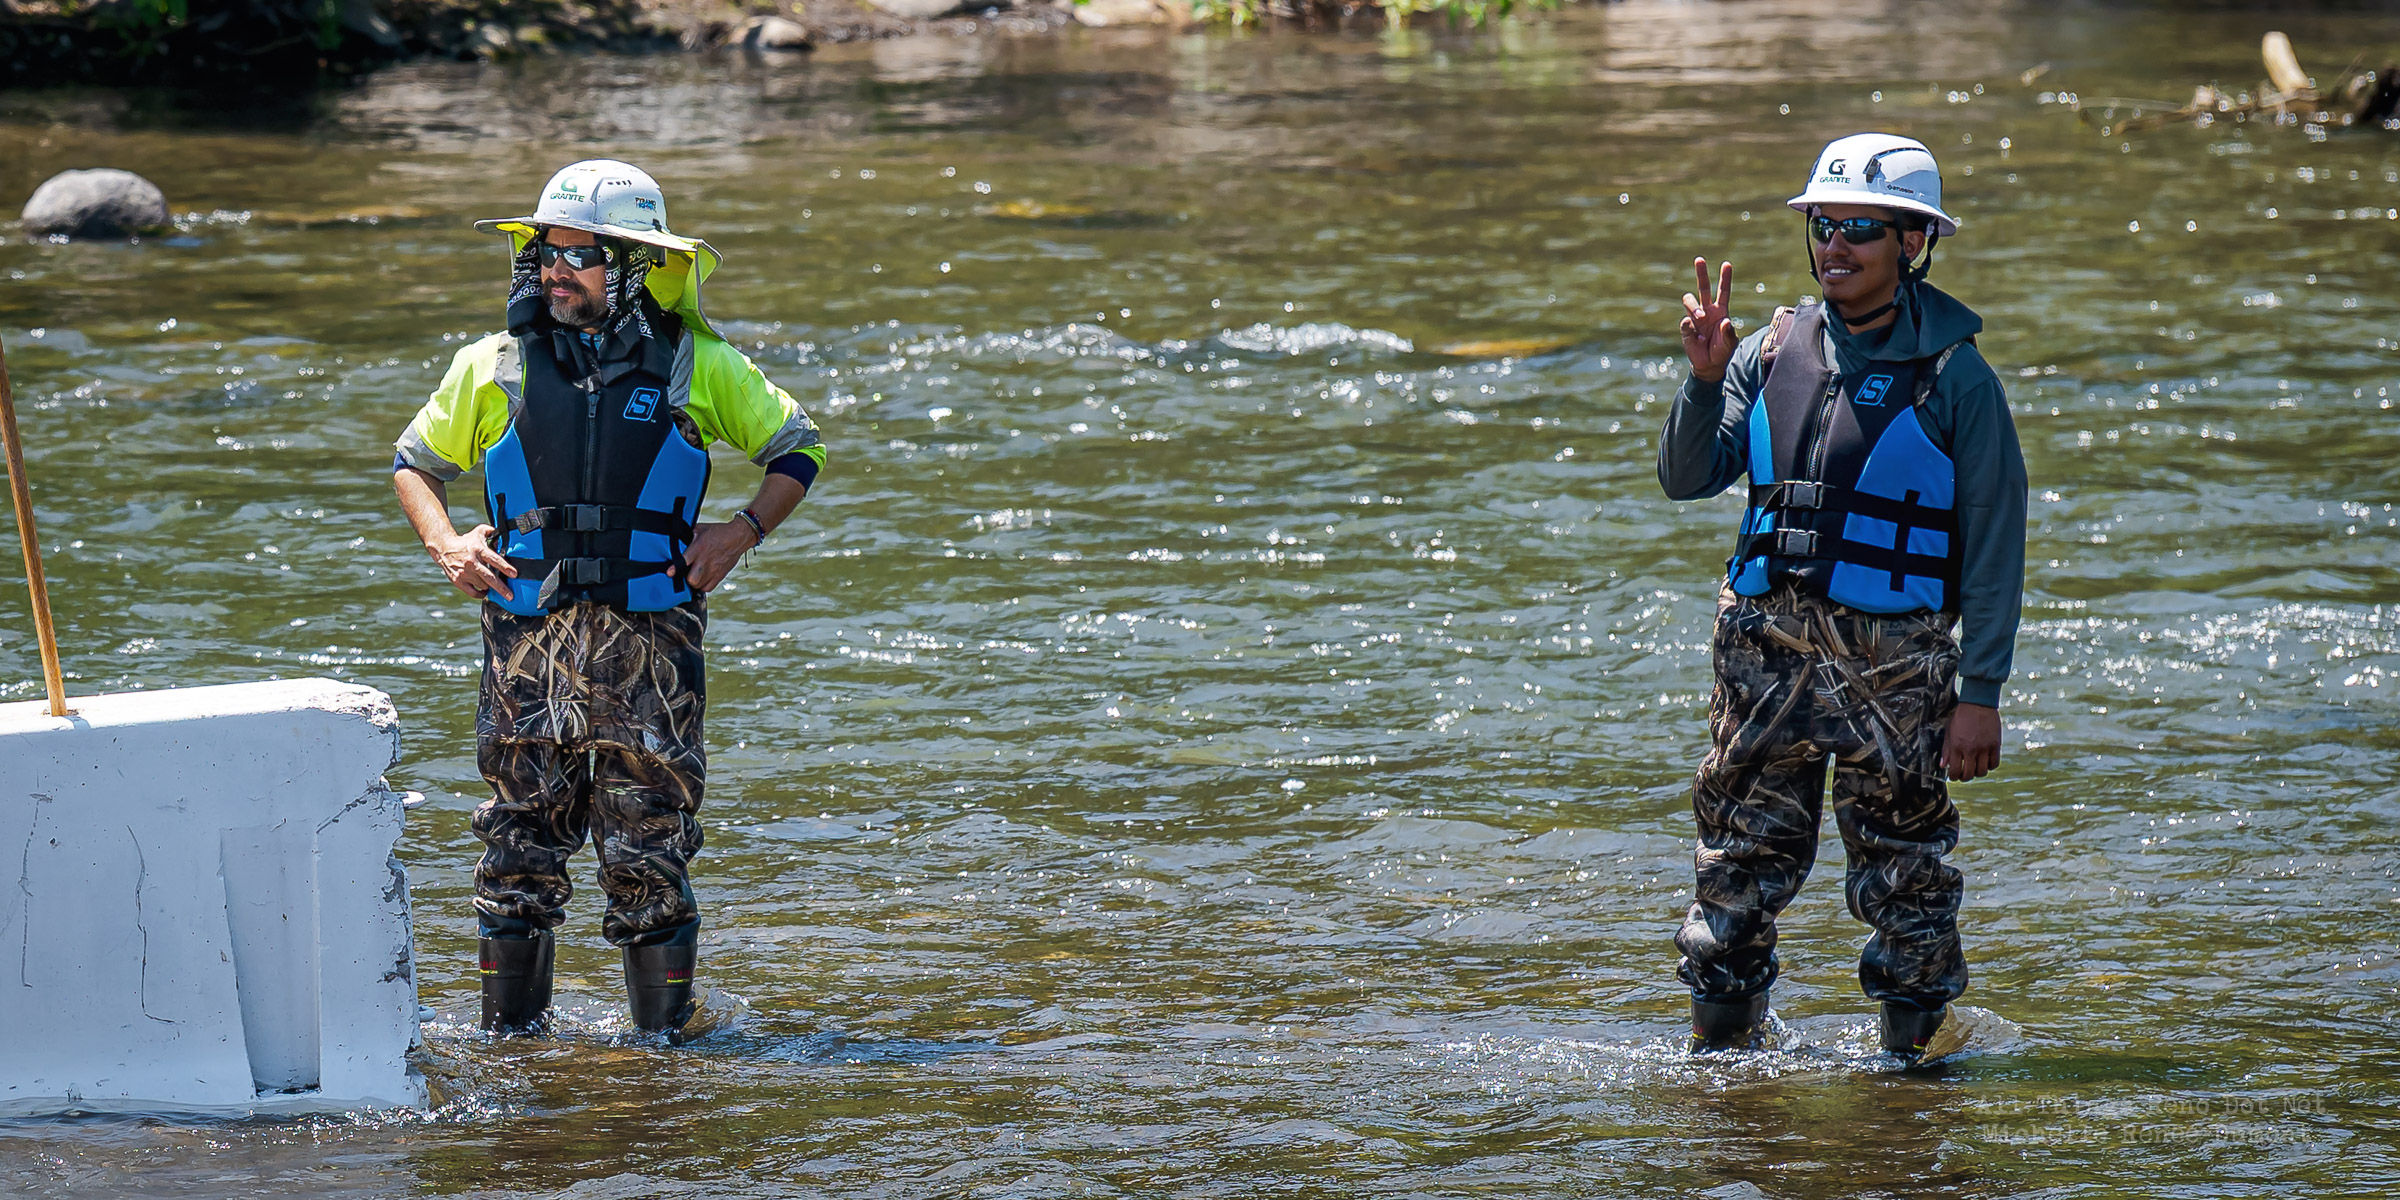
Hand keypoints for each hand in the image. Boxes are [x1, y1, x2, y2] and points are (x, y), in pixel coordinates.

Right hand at [431, 525, 515, 597]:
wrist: (444, 548)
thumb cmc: (464, 542)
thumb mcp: (478, 532)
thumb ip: (492, 532)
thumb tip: (503, 535)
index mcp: (478, 550)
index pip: (494, 560)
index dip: (505, 568)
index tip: (514, 574)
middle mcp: (472, 562)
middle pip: (489, 578)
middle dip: (501, 588)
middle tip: (510, 596)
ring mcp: (464, 573)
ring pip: (483, 585)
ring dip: (490, 587)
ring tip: (496, 587)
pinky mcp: (458, 581)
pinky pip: (473, 592)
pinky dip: (481, 594)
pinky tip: (486, 591)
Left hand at [673, 520, 757, 592]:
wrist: (738, 536)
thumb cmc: (719, 532)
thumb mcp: (700, 529)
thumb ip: (687, 534)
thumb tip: (676, 536)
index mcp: (699, 548)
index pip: (684, 561)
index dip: (675, 568)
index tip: (670, 573)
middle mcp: (705, 561)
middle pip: (692, 579)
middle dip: (685, 578)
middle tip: (684, 573)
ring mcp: (714, 570)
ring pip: (699, 585)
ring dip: (693, 582)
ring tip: (692, 576)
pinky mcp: (720, 575)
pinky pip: (708, 587)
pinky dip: (703, 586)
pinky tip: (701, 580)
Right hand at [1680, 257, 1737, 381]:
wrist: (1709, 365)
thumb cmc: (1722, 352)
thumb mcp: (1730, 343)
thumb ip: (1728, 333)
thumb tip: (1725, 322)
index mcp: (1720, 311)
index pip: (1723, 291)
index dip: (1725, 278)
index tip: (1726, 264)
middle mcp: (1707, 311)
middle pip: (1702, 287)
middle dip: (1701, 273)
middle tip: (1699, 259)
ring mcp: (1695, 318)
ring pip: (1689, 300)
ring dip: (1693, 306)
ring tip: (1700, 317)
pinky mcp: (1686, 328)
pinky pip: (1685, 322)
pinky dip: (1690, 328)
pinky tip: (1697, 338)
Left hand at [1943, 702, 2001, 781]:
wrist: (1977, 704)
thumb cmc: (1961, 717)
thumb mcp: (1949, 732)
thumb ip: (1946, 750)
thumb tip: (1942, 765)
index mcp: (1957, 746)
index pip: (1955, 771)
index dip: (1954, 777)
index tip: (1954, 775)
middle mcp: (1971, 749)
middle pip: (1969, 774)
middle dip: (1965, 777)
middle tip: (1964, 774)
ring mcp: (1984, 748)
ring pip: (1982, 771)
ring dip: (1977, 772)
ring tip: (1975, 767)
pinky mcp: (1995, 745)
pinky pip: (1994, 764)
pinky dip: (1990, 766)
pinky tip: (1985, 761)